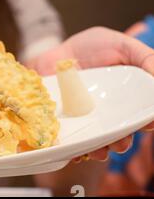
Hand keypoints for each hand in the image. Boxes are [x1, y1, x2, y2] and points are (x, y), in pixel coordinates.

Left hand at [30, 27, 153, 160]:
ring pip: (97, 143)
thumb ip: (145, 58)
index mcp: (128, 100)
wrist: (54, 51)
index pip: (143, 118)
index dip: (147, 123)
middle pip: (121, 135)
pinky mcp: (66, 123)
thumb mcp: (122, 46)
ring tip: (100, 151)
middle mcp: (109, 114)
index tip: (148, 124)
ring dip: (101, 151)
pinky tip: (74, 152)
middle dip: (123, 142)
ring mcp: (87, 120)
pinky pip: (71, 142)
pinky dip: (74, 150)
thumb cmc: (91, 47)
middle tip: (121, 142)